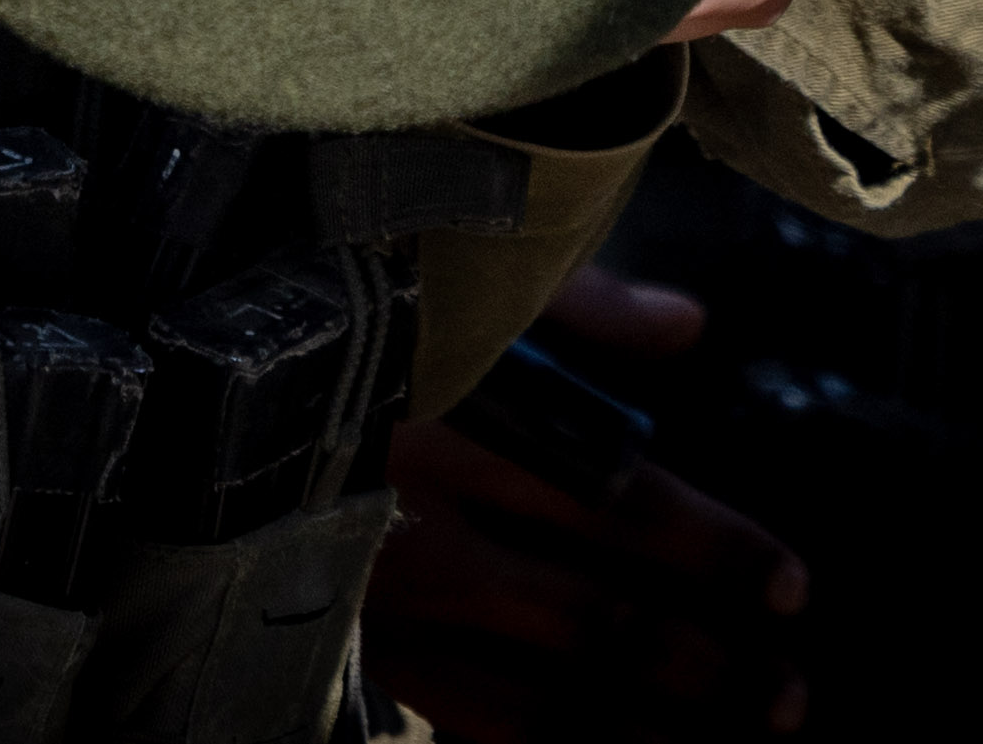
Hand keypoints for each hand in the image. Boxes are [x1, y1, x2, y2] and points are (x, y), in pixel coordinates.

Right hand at [375, 276, 816, 741]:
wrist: (193, 403)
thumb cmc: (350, 324)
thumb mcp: (457, 284)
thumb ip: (577, 305)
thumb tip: (687, 328)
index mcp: (466, 426)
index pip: (622, 503)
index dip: (717, 554)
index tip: (790, 587)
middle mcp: (432, 527)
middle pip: (601, 618)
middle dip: (711, 667)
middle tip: (789, 695)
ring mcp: (394, 611)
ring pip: (549, 694)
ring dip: (655, 728)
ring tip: (731, 742)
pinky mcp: (364, 658)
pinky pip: (479, 726)